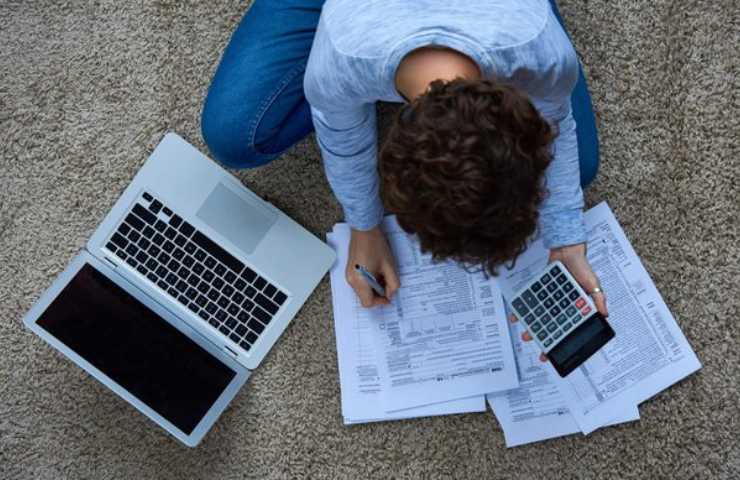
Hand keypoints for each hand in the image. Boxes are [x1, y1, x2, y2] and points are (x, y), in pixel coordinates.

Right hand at [346, 226, 400, 307]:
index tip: (389, 298)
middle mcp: (351, 280)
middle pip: (364, 297)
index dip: (380, 302)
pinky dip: (369, 282)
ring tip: (383, 275)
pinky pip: (359, 282)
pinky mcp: (350, 270)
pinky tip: (376, 271)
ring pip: (362, 290)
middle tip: (388, 285)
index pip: (368, 302)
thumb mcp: (390, 266)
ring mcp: (349, 275)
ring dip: (373, 288)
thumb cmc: (376, 245)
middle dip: (377, 294)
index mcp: (360, 281)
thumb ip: (393, 283)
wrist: (364, 229)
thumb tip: (390, 293)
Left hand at [514, 242, 607, 362]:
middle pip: (553, 328)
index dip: (564, 342)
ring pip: (540, 319)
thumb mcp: (593, 284)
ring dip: (532, 329)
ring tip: (526, 335)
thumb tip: (605, 315)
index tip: (558, 354)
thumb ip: (598, 299)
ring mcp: (549, 302)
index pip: (570, 330)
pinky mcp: (539, 293)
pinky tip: (516, 316)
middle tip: (540, 352)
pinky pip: (530, 304)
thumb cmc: (582, 268)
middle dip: (547, 341)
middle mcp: (562, 308)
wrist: (566, 251)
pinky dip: (522, 310)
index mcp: (576, 309)